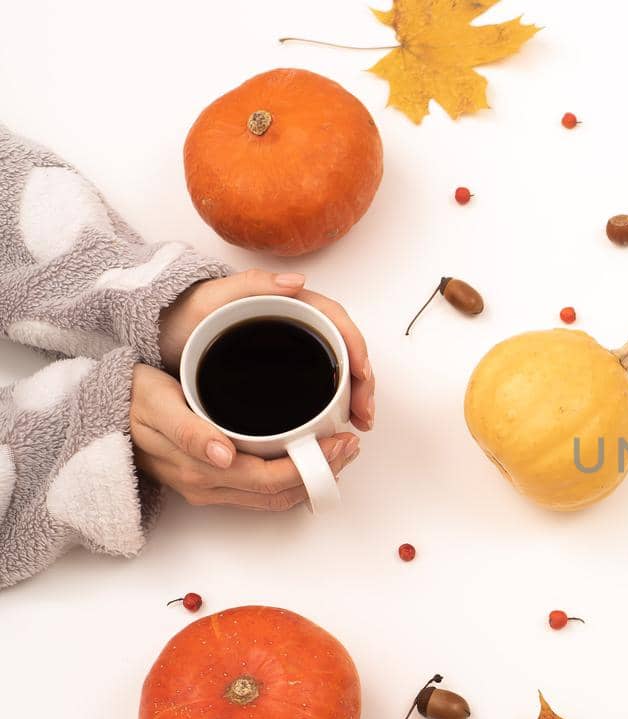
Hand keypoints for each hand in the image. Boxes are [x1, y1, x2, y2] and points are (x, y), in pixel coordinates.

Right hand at [131, 364, 360, 510]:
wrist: (98, 411)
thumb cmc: (130, 400)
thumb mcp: (157, 404)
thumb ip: (189, 430)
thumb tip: (225, 454)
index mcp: (201, 470)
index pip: (273, 481)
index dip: (314, 467)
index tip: (342, 442)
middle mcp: (209, 487)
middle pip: (280, 495)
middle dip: (322, 474)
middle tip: (350, 445)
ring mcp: (209, 488)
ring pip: (273, 498)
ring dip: (310, 479)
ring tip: (338, 451)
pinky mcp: (210, 481)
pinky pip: (259, 491)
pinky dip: (291, 478)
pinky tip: (307, 457)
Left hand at [159, 269, 375, 430]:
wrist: (158, 334)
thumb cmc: (184, 314)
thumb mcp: (214, 296)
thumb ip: (253, 284)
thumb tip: (298, 282)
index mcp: (291, 305)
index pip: (337, 324)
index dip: (355, 349)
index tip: (362, 376)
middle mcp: (297, 327)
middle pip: (344, 352)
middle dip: (362, 384)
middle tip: (364, 415)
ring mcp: (290, 351)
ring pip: (335, 373)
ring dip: (353, 398)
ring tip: (356, 424)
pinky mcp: (279, 374)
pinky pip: (315, 389)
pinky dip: (331, 407)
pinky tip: (333, 424)